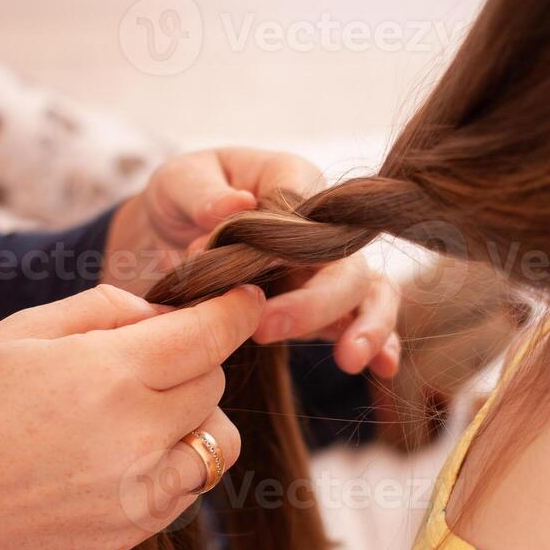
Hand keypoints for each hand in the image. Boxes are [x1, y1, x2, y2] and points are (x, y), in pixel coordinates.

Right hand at [0, 284, 262, 549]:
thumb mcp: (24, 329)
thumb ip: (107, 310)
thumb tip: (164, 313)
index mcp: (110, 374)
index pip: (212, 334)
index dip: (234, 309)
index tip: (240, 296)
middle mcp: (136, 437)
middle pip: (214, 383)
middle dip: (194, 359)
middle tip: (141, 356)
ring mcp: (138, 492)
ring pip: (216, 440)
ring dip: (192, 416)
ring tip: (134, 409)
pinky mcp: (133, 530)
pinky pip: (186, 485)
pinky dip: (171, 461)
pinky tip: (115, 451)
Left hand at [107, 147, 401, 377]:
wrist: (167, 234)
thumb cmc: (182, 197)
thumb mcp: (178, 182)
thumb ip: (202, 194)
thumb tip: (236, 206)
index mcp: (291, 181)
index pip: (310, 210)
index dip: (282, 241)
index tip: (225, 259)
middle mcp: (321, 228)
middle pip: (344, 262)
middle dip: (313, 302)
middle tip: (264, 331)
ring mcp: (327, 269)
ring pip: (369, 293)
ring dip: (367, 327)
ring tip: (349, 360)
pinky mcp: (324, 306)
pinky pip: (362, 322)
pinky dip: (379, 344)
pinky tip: (382, 368)